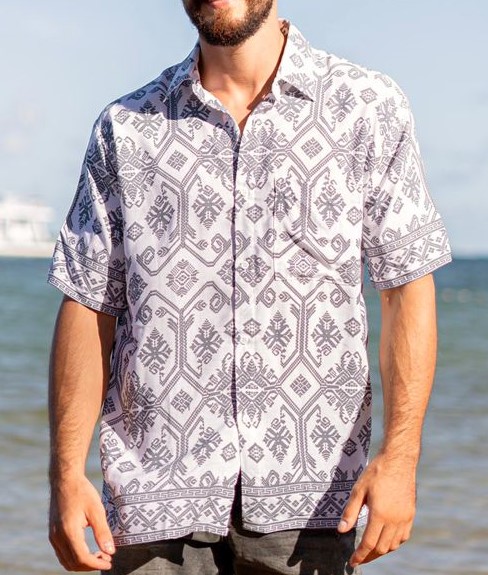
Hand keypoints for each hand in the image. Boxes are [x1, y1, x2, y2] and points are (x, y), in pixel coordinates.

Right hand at [49, 475, 114, 570]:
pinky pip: (62, 553)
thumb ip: (102, 532)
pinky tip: (88, 549)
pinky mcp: (53, 533)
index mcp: (68, 531)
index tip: (110, 562)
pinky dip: (75, 557)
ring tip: (99, 554)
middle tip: (107, 557)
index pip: (82, 558)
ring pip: (66, 561)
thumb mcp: (96, 510)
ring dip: (82, 563)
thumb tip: (111, 551)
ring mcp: (53, 536)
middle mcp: (57, 537)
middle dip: (90, 565)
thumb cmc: (82, 492)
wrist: (65, 480)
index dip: (97, 564)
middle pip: (73, 563)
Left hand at [337, 453, 416, 567]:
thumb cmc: (376, 472)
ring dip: (381, 550)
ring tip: (370, 550)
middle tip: (359, 557)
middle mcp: (395, 520)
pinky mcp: (411, 514)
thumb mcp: (358, 490)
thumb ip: (350, 512)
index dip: (359, 555)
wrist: (398, 460)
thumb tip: (341, 530)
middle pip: (381, 548)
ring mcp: (405, 518)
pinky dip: (394, 543)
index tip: (352, 562)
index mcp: (380, 514)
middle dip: (369, 555)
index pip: (369, 544)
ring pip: (393, 545)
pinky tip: (385, 540)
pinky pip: (403, 536)